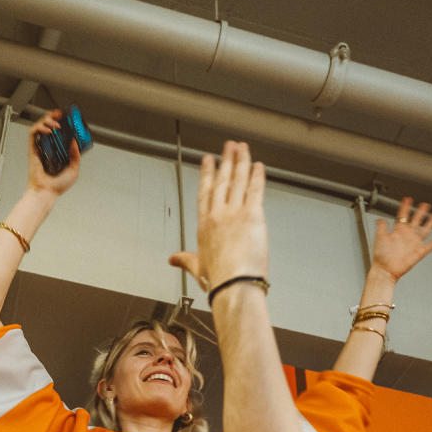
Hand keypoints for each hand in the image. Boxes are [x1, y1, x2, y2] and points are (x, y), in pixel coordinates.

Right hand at [27, 110, 79, 197]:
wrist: (46, 192)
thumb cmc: (57, 186)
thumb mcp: (73, 170)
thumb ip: (75, 155)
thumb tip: (74, 141)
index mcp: (57, 152)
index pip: (57, 132)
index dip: (61, 122)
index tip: (66, 118)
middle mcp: (48, 148)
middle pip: (47, 125)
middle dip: (53, 116)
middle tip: (59, 116)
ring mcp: (39, 148)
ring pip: (39, 126)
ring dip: (47, 120)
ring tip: (55, 125)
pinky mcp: (32, 149)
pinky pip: (33, 133)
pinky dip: (39, 127)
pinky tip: (47, 130)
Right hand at [169, 141, 267, 293]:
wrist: (233, 285)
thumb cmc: (218, 280)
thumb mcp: (197, 267)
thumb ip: (185, 260)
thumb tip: (173, 260)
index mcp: (204, 226)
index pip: (205, 193)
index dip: (208, 174)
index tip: (209, 162)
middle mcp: (218, 215)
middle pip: (221, 181)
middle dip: (225, 161)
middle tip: (228, 146)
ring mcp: (234, 213)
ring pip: (237, 180)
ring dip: (241, 162)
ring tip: (242, 148)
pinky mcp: (252, 215)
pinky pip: (255, 189)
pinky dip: (257, 176)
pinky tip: (259, 166)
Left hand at [371, 197, 431, 282]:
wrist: (386, 270)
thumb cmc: (381, 257)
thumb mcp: (379, 238)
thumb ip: (381, 227)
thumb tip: (380, 218)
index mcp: (398, 231)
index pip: (402, 216)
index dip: (405, 207)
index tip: (407, 199)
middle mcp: (407, 236)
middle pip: (416, 220)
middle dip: (420, 212)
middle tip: (425, 204)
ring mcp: (415, 243)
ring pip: (426, 229)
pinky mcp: (420, 251)